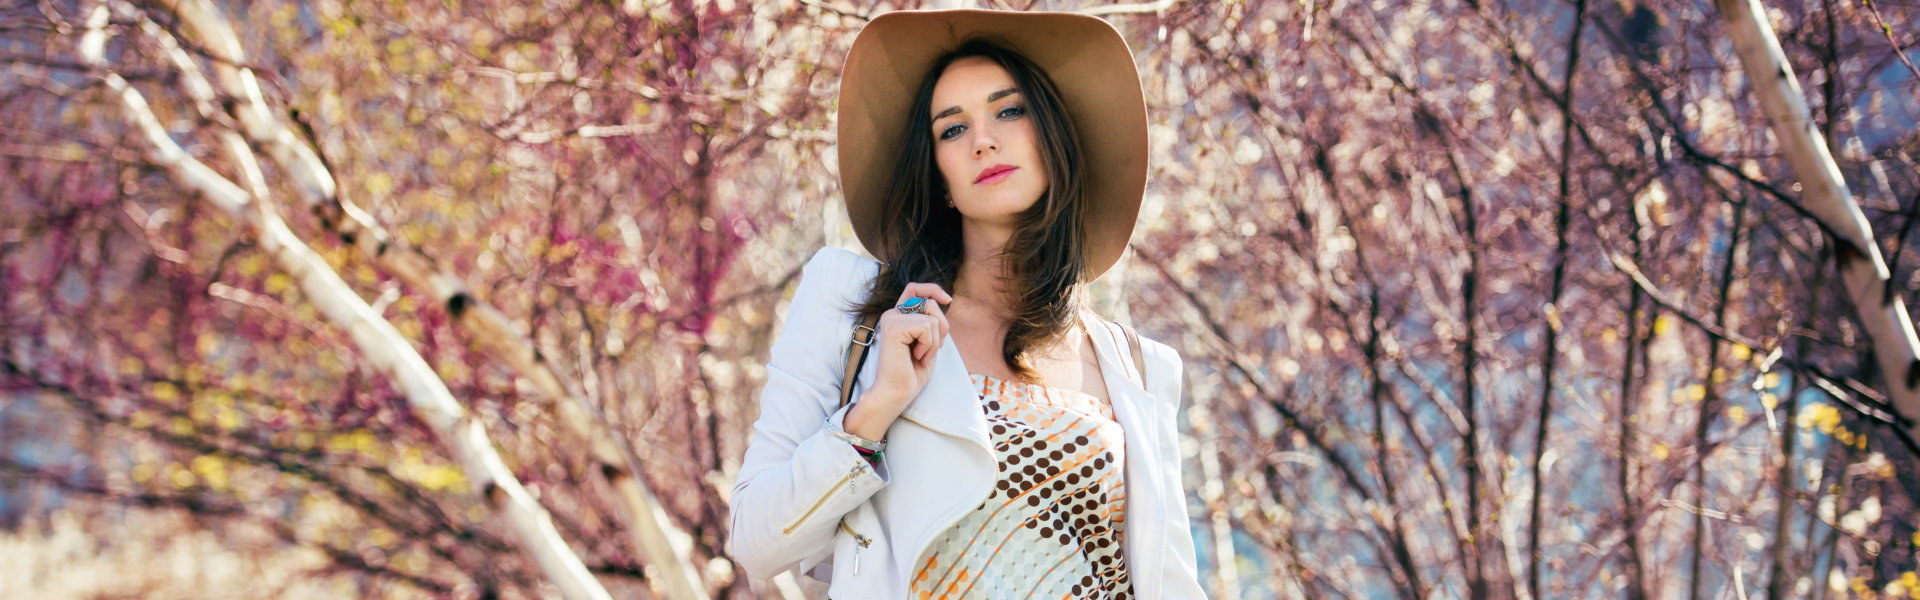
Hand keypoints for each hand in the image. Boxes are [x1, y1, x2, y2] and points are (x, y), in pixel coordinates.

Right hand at [844, 283, 950, 440]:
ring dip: (933, 342)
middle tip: (930, 350)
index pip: (914, 289)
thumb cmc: (912, 373)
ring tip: (920, 356)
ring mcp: (891, 319)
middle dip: (941, 328)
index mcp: (899, 317)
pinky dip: (928, 345)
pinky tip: (916, 357)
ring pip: (931, 318)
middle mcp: (892, 314)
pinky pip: (926, 327)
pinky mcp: (893, 327)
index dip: (932, 289)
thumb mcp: (928, 342)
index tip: (948, 299)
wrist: (897, 392)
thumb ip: (931, 322)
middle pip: (930, 303)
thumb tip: (943, 300)